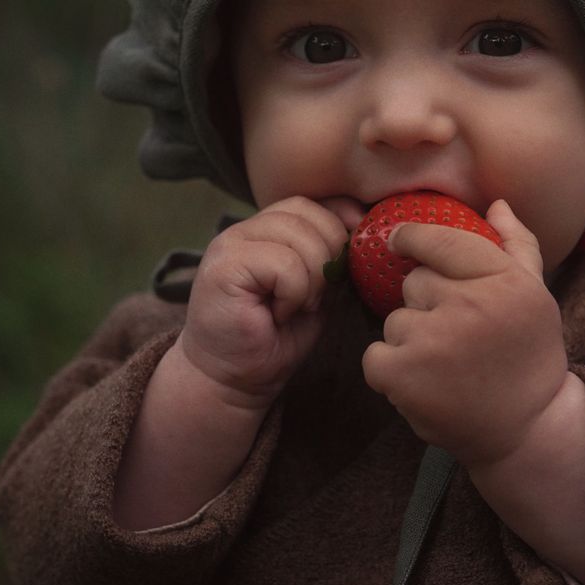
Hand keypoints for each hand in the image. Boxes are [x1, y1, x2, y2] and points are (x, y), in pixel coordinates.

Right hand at [177, 196, 354, 411]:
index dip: (337, 221)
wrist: (233, 380)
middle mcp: (242, 231)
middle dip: (329, 254)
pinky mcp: (224, 267)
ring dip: (312, 279)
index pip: (307, 204)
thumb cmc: (274, 340)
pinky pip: (284, 264)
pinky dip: (294, 293)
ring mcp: (229, 245)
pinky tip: (279, 314)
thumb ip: (330, 259)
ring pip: (298, 237)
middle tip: (315, 297)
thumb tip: (360, 229)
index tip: (352, 254)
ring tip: (295, 307)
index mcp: (263, 232)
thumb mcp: (315, 290)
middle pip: (305, 214)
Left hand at [361, 199, 569, 465]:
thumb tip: (497, 203)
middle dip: (427, 304)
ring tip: (446, 366)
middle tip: (457, 336)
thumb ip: (517, 245)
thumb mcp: (536, 296)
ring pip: (395, 320)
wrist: (527, 430)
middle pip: (414, 281)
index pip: (441, 240)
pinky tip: (424, 384)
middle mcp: (471, 305)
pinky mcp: (405, 375)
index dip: (413, 238)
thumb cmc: (529, 357)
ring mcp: (435, 341)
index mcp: (505, 281)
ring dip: (411, 340)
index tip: (401, 241)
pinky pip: (375, 355)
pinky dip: (390, 370)